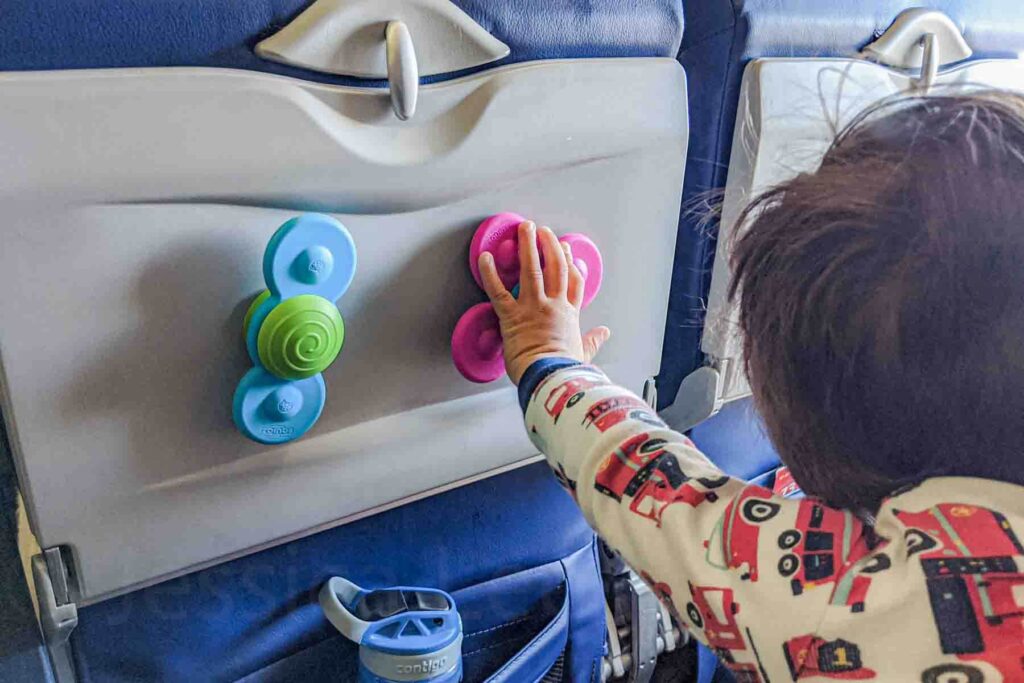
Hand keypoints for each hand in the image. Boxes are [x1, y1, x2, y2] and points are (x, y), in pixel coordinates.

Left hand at [478, 220, 609, 383]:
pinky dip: (490, 273)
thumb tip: (604, 333)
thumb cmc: (565, 371)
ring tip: (525, 228)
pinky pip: (498, 290)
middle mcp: (553, 306)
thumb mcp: (583, 353)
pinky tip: (486, 257)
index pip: (573, 282)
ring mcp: (533, 308)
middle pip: (555, 267)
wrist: (550, 380)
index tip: (566, 250)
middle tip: (544, 231)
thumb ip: (593, 341)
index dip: (570, 263)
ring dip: (528, 246)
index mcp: (570, 315)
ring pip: (532, 269)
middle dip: (550, 245)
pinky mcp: (512, 316)